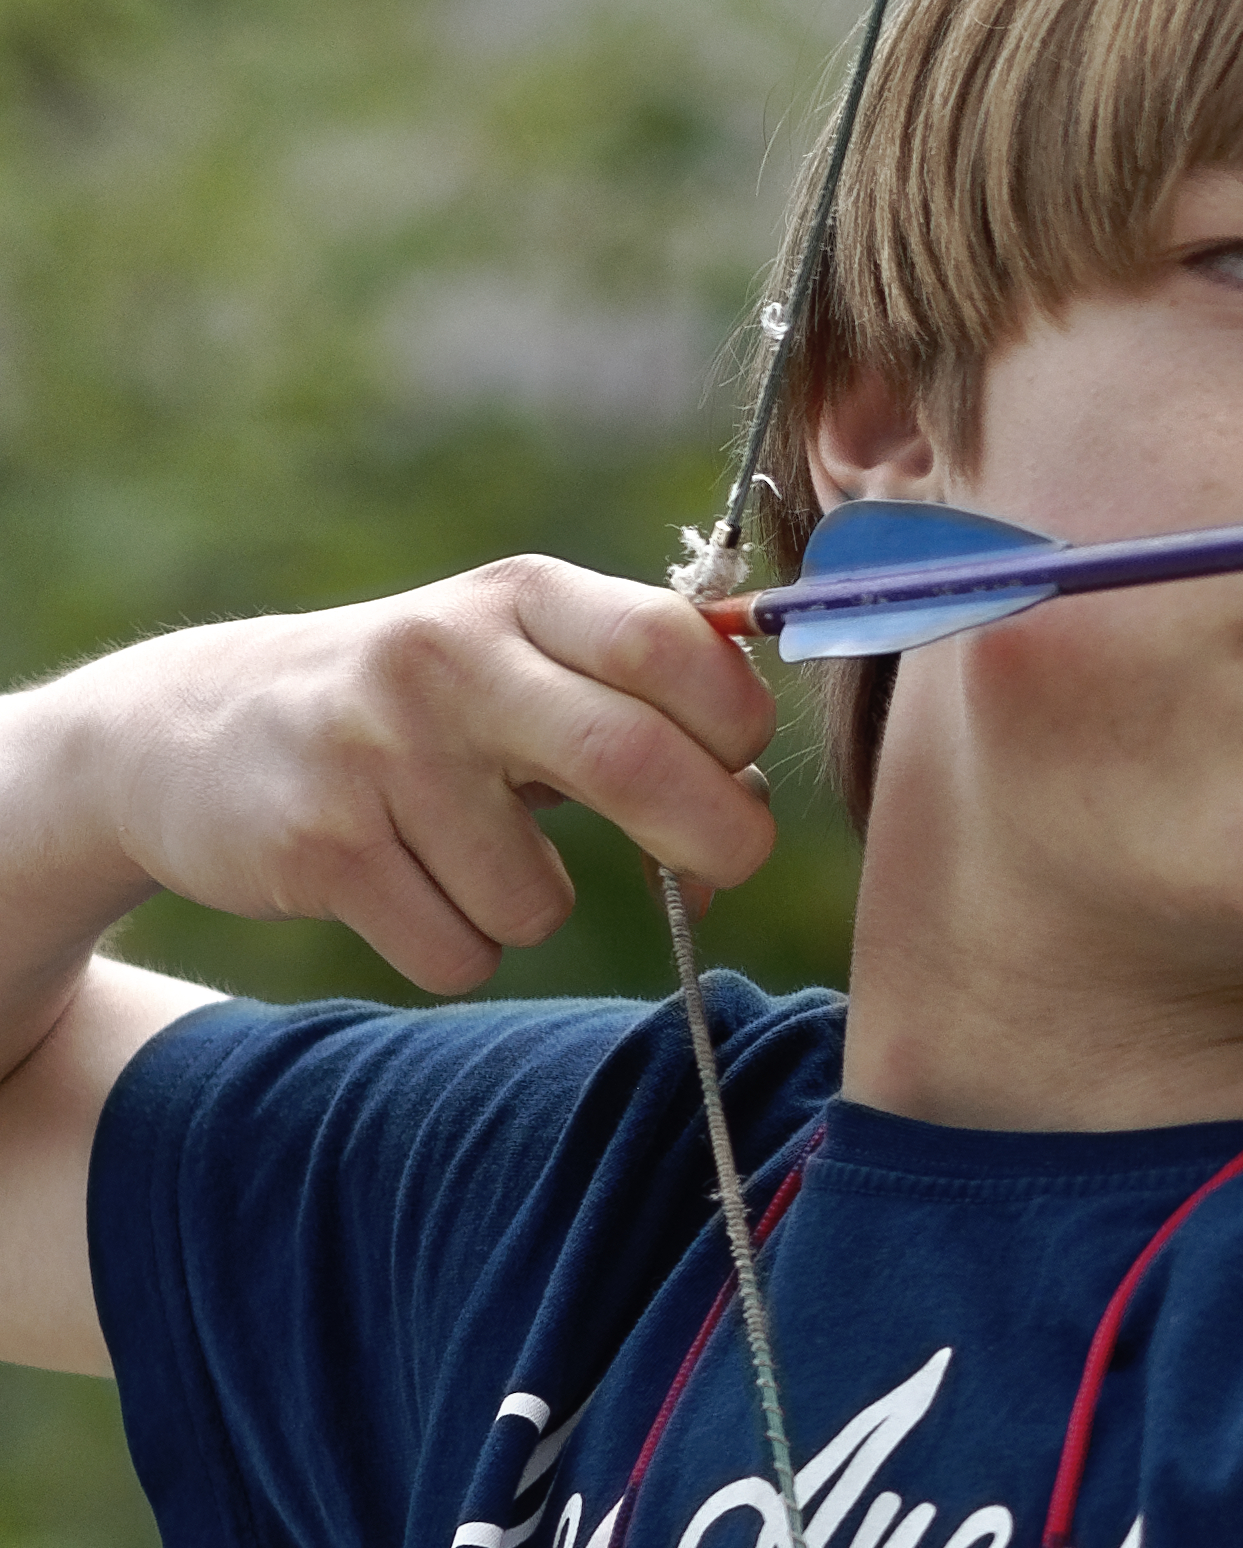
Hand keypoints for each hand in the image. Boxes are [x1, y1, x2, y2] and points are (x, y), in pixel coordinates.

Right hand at [60, 562, 780, 993]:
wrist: (185, 734)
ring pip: (541, 898)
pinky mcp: (319, 850)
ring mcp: (375, 754)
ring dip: (535, 906)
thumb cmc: (412, 705)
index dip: (739, 721)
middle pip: (634, 759)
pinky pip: (459, 951)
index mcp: (518, 596)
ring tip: (470, 853)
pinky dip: (458, 945)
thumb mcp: (514, 654)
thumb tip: (751, 798)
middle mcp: (445, 659)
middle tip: (725, 865)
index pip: (674, 642)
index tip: (743, 768)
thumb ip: (635, 699)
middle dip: (716, 836)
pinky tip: (406, 886)